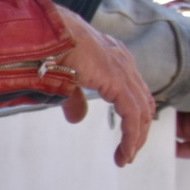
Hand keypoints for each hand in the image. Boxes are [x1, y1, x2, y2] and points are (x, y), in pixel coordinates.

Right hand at [53, 5, 154, 167]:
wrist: (46, 32)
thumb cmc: (51, 48)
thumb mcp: (66, 80)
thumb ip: (75, 99)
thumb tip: (77, 118)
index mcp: (115, 59)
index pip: (134, 93)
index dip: (134, 118)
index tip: (126, 139)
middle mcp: (124, 62)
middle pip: (143, 103)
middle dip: (138, 131)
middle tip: (128, 153)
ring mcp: (123, 69)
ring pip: (141, 111)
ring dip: (136, 137)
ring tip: (125, 157)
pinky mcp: (117, 80)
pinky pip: (132, 114)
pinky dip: (132, 136)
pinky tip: (126, 151)